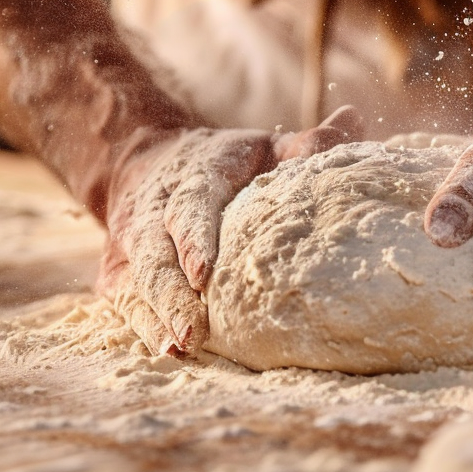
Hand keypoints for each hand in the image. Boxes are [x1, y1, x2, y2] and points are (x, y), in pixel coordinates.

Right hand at [98, 106, 361, 355]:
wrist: (143, 163)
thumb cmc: (225, 164)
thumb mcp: (264, 146)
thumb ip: (306, 144)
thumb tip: (354, 120)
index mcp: (193, 177)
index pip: (190, 206)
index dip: (194, 238)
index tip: (203, 272)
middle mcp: (154, 212)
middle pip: (156, 254)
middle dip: (173, 295)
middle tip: (194, 332)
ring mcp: (132, 245)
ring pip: (139, 282)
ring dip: (158, 316)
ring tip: (180, 348)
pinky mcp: (118, 274)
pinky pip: (127, 303)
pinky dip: (144, 327)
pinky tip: (166, 351)